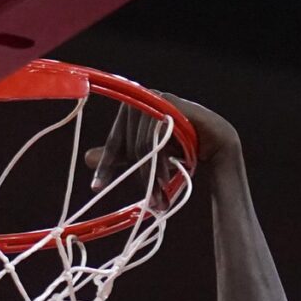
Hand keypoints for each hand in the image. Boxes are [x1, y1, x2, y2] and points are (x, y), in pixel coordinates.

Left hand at [89, 94, 230, 196]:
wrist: (213, 141)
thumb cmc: (179, 145)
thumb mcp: (144, 153)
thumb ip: (119, 154)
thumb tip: (86, 157)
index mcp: (133, 109)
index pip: (115, 141)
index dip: (107, 164)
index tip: (97, 187)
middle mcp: (145, 101)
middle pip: (131, 144)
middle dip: (138, 174)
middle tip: (148, 200)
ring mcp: (161, 100)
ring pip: (146, 143)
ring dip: (152, 174)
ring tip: (159, 197)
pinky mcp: (176, 107)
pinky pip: (161, 137)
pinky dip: (162, 163)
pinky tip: (165, 180)